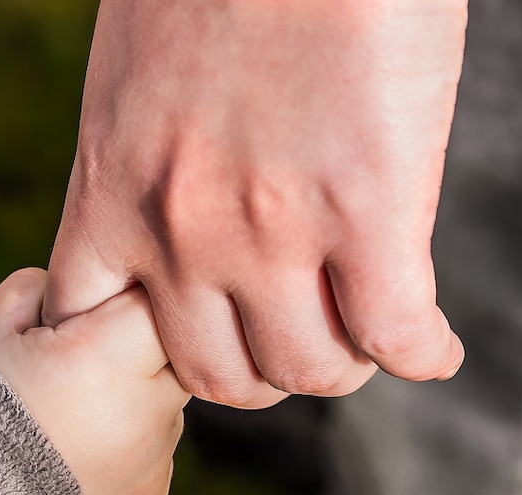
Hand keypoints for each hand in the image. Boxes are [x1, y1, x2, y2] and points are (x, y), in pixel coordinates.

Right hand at [0, 268, 189, 494]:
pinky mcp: (154, 491)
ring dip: (133, 395)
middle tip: (84, 360)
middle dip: (137, 345)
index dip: (125, 297)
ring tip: (72, 414)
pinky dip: (127, 440)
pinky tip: (78, 450)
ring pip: (165, 400)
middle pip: (173, 350)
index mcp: (108, 357)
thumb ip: (41, 290)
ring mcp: (155, 454)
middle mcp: (146, 407)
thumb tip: (73, 286)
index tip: (95, 312)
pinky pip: (154, 445)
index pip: (155, 300)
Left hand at [44, 0, 466, 407]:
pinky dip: (420, 354)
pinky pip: (394, 335)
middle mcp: (180, 232)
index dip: (139, 354)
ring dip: (337, 364)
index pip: (91, 331)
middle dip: (256, 369)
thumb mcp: (130, 91)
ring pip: (305, 371)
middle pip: (215, 375)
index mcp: (112, 194)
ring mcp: (271, 231)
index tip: (182, 336)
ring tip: (359, 335)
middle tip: (290, 336)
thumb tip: (180, 225)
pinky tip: (430, 344)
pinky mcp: (367, 209)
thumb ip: (143, 171)